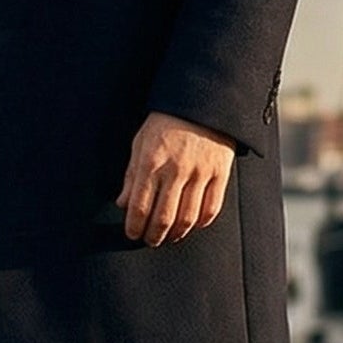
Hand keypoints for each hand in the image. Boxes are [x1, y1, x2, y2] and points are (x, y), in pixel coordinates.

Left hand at [116, 112, 234, 246]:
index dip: (134, 227)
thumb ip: (131, 175)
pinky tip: (192, 224)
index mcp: (151, 162)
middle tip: (150, 240)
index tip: (132, 234)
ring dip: (176, 234)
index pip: (139, 206)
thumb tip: (123, 204)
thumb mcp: (140, 142)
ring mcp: (200, 173)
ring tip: (169, 236)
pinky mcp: (220, 173)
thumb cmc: (166, 122)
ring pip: (187, 218)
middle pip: (163, 218)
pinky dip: (201, 223)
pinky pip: (211, 208)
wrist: (202, 102)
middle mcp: (175, 170)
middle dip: (154, 236)